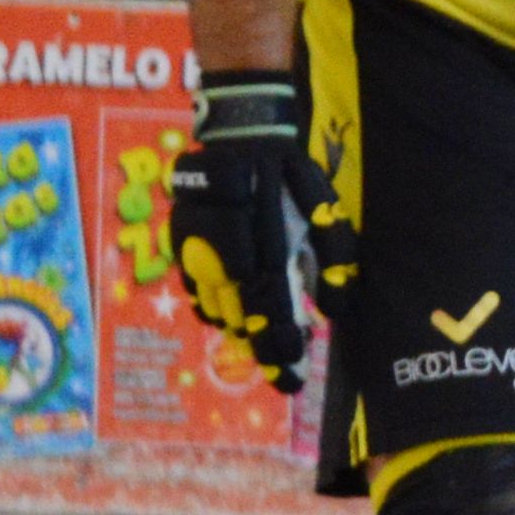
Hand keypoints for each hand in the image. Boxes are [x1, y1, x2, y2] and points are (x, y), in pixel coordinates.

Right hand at [169, 76, 314, 396]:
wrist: (235, 134)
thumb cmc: (286, 173)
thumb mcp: (324, 206)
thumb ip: (335, 257)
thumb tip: (334, 308)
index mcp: (264, 246)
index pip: (270, 312)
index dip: (278, 350)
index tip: (291, 381)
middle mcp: (225, 254)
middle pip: (240, 320)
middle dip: (261, 348)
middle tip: (281, 367)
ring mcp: (197, 250)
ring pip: (215, 309)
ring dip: (239, 328)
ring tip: (261, 339)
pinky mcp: (179, 242)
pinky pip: (194, 290)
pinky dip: (214, 306)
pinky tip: (232, 309)